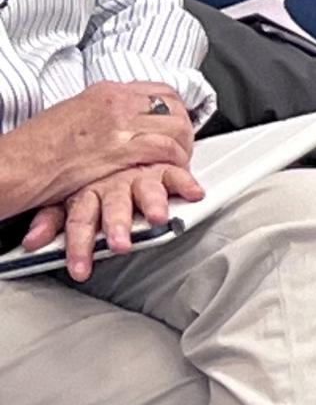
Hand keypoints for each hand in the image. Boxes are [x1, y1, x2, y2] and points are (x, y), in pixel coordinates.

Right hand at [0, 81, 194, 217]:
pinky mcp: (120, 150)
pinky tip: (173, 173)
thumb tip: (121, 123)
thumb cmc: (36, 148)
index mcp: (106, 91)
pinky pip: (164, 150)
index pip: (160, 91)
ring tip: (180, 162)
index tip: (177, 124)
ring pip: (175, 127)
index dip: (176, 110)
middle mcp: (116, 103)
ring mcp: (120, 125)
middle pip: (174, 107)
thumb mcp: (73, 117)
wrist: (16, 164)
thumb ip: (102, 116)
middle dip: (185, 128)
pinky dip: (175, 162)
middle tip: (183, 146)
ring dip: (183, 147)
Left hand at [20, 161, 205, 281]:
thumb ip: (50, 219)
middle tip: (120, 244)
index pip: (80, 219)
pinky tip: (193, 193)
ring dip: (152, 202)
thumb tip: (32, 241)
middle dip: (117, 225)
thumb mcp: (63, 196)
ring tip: (157, 216)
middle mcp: (113, 185)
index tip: (80, 267)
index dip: (79, 244)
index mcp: (86, 192)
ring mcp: (139, 176)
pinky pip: (175, 174)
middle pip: (114, 206)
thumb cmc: (91, 177)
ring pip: (146, 189)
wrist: (111, 137)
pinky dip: (185, 183)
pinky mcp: (162, 168)